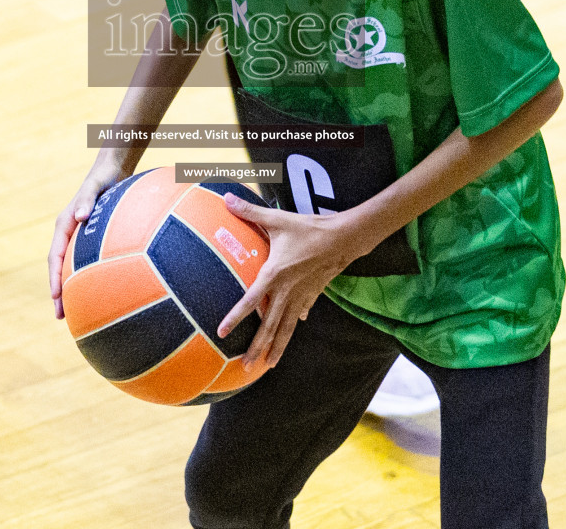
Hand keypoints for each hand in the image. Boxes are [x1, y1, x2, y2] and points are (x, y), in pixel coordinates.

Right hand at [48, 157, 127, 318]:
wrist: (112, 170)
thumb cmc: (104, 177)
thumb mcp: (96, 185)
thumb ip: (88, 199)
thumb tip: (80, 216)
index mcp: (64, 225)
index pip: (55, 256)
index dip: (54, 277)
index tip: (56, 296)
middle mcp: (68, 233)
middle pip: (59, 268)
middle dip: (58, 292)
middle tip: (60, 316)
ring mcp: (77, 237)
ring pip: (70, 268)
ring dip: (70, 289)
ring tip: (74, 312)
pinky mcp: (88, 238)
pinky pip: (84, 262)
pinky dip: (85, 278)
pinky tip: (98, 292)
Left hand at [216, 196, 361, 371]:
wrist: (343, 238)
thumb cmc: (308, 228)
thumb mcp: (277, 219)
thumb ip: (250, 211)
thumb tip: (227, 198)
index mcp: (274, 275)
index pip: (249, 301)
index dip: (234, 318)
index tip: (221, 333)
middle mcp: (286, 291)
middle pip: (269, 326)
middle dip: (257, 347)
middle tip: (245, 366)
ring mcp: (301, 296)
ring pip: (287, 327)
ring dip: (277, 347)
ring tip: (267, 365)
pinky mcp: (313, 294)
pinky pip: (301, 313)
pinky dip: (296, 324)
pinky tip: (294, 329)